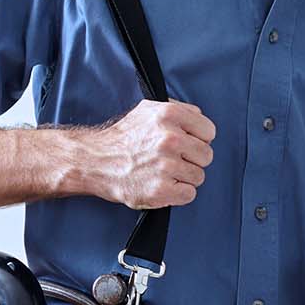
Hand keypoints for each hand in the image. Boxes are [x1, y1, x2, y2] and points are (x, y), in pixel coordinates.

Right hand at [88, 100, 215, 208]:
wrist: (96, 162)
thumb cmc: (124, 138)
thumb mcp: (148, 110)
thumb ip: (179, 110)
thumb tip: (199, 116)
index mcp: (169, 115)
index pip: (209, 131)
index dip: (198, 139)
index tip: (184, 144)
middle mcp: (170, 138)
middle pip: (206, 155)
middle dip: (191, 159)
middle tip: (170, 160)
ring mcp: (166, 165)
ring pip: (199, 176)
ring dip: (183, 177)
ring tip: (162, 172)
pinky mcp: (161, 189)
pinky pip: (189, 194)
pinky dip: (178, 193)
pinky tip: (162, 184)